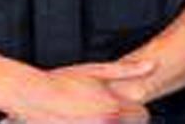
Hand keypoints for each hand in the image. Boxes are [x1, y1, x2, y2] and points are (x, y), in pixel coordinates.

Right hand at [1, 67, 149, 122]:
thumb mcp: (94, 70)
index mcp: (115, 109)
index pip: (143, 116)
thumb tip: (153, 65)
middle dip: (121, 118)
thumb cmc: (62, 81)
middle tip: (99, 107)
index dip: (133, 107)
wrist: (31, 97)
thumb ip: (127, 70)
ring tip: (85, 114)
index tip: (120, 101)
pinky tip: (77, 120)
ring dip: (104, 123)